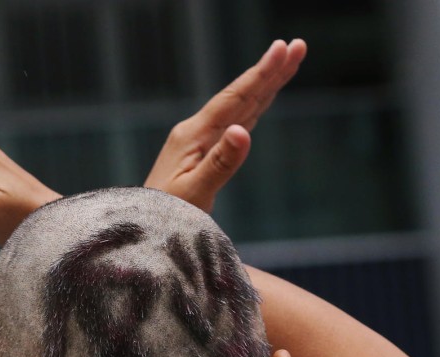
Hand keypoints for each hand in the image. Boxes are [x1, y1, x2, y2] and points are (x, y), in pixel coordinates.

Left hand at [144, 39, 306, 211]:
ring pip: (239, 107)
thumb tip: (244, 131)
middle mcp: (195, 131)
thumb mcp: (194, 193)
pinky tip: (263, 97)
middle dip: (270, 71)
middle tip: (298, 46)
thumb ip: (220, 163)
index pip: (234, 100)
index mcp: (193, 135)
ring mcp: (198, 141)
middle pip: (240, 97)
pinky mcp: (201, 152)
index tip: (282, 49)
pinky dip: (253, 106)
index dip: (260, 74)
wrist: (141, 228)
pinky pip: (234, 122)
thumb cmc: (164, 215)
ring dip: (265, 84)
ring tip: (288, 62)